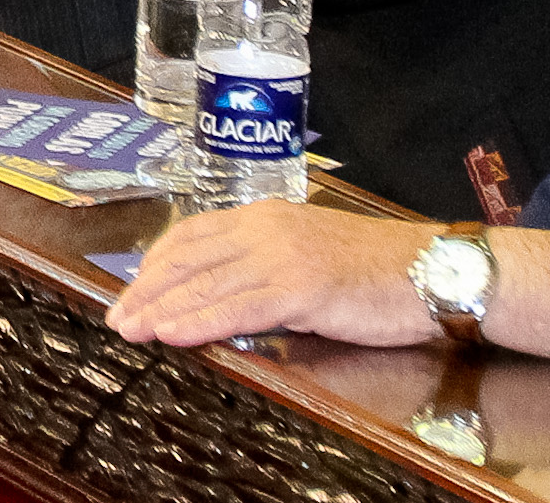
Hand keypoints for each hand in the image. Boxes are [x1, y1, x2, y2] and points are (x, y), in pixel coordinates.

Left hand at [105, 201, 439, 349]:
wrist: (433, 269)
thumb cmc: (377, 269)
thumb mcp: (309, 253)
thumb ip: (266, 265)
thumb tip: (222, 292)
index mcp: (264, 216)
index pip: (192, 235)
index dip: (156, 264)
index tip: (131, 289)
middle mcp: (265, 229)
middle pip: (188, 259)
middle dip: (146, 289)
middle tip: (116, 316)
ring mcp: (283, 256)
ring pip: (206, 284)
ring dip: (161, 308)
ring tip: (129, 328)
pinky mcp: (303, 288)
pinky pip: (239, 309)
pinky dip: (199, 321)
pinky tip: (172, 333)